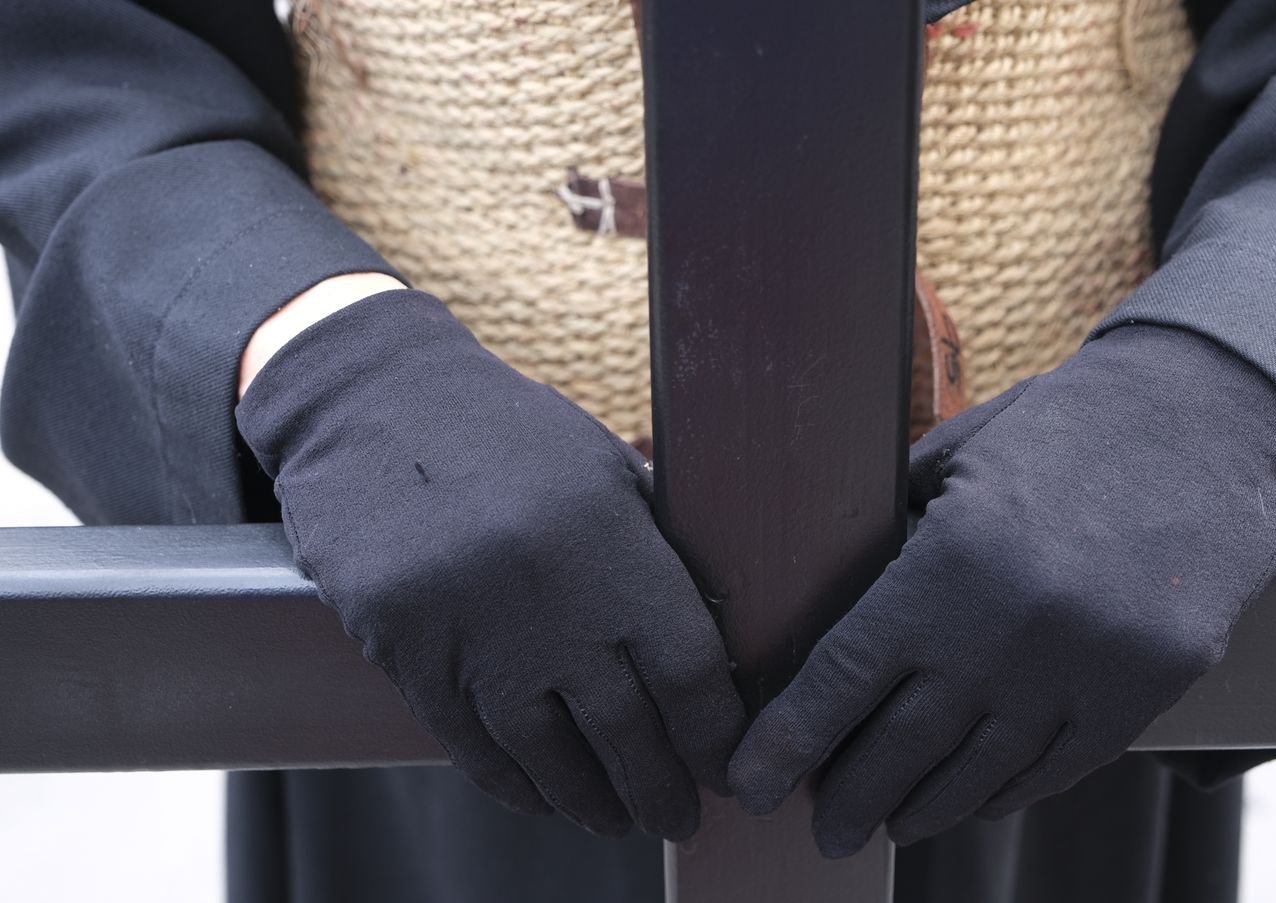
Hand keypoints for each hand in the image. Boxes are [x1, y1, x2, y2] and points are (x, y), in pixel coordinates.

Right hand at [236, 290, 744, 840]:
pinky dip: (517, 786)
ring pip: (548, 755)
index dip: (716, 734)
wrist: (370, 402)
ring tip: (620, 820)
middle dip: (661, 788)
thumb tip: (715, 629)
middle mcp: (550, 599)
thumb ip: (653, 546)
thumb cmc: (503, 432)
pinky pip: (473, 748)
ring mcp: (473, 634)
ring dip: (592, 801)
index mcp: (613, 543)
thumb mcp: (601, 467)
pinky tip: (547, 800)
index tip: (729, 764)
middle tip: (680, 818)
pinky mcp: (408, 655)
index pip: (689, 671)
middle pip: (626, 730)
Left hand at [728, 326, 1275, 856]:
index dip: (788, 742)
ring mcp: (1082, 671)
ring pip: (980, 774)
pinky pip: (1059, 768)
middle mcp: (1007, 634)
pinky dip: (1007, 793)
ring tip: (890, 826)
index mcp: (948, 566)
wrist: (1211, 416)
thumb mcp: (963, 456)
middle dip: (849, 798)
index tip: (749, 784)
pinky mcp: (1145, 690)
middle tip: (822, 827)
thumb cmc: (1074, 424)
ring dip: (924, 809)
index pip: (842, 680)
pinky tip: (976, 802)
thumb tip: (842, 589)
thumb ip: (898, 526)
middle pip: (902, 747)